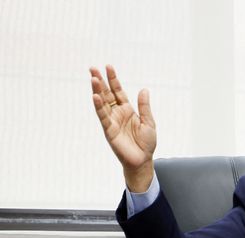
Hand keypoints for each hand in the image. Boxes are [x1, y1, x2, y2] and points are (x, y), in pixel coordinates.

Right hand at [90, 65, 155, 191]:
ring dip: (97, 91)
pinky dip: (99, 106)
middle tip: (93, 68)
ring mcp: (112, 121)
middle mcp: (117, 113)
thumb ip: (144, 107)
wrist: (142, 160)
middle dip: (100, 81)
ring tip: (93, 78)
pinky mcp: (109, 130)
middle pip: (107, 94)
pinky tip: (95, 96)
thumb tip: (144, 90)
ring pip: (102, 103)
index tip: (108, 67)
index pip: (118, 91)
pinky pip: (103, 116)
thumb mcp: (148, 122)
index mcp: (127, 109)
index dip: (113, 80)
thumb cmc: (146, 143)